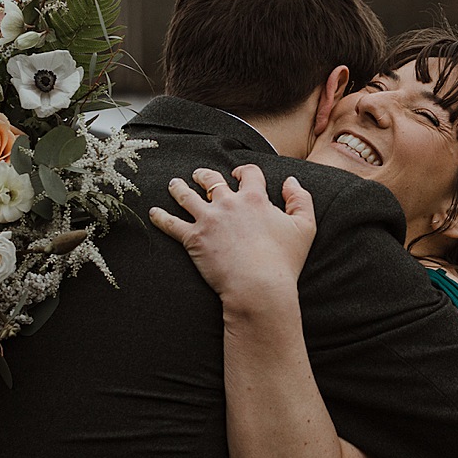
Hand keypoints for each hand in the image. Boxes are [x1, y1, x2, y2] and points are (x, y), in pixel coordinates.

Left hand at [149, 165, 315, 307]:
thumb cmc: (284, 261)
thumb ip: (301, 200)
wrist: (259, 286)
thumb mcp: (305, 227)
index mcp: (254, 198)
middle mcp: (228, 203)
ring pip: (186, 196)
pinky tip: (152, 212)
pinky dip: (159, 216)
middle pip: (212, 179)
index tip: (238, 173)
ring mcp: (207, 219)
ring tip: (173, 184)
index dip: (244, 171)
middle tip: (198, 175)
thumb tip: (291, 181)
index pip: (248, 174)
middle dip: (204, 175)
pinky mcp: (192, 238)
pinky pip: (170, 224)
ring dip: (178, 188)